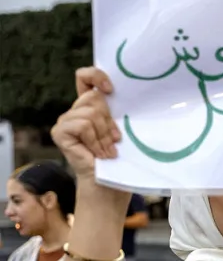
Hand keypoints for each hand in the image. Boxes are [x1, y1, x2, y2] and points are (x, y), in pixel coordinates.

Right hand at [51, 67, 121, 181]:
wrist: (108, 184)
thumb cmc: (118, 160)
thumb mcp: (121, 130)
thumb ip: (117, 112)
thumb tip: (125, 95)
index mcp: (90, 107)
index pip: (85, 78)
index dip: (96, 76)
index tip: (111, 90)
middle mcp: (75, 111)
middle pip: (94, 97)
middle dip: (109, 121)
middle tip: (115, 141)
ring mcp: (65, 121)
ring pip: (91, 113)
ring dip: (104, 135)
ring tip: (108, 151)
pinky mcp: (60, 132)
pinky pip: (83, 125)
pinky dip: (95, 140)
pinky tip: (98, 153)